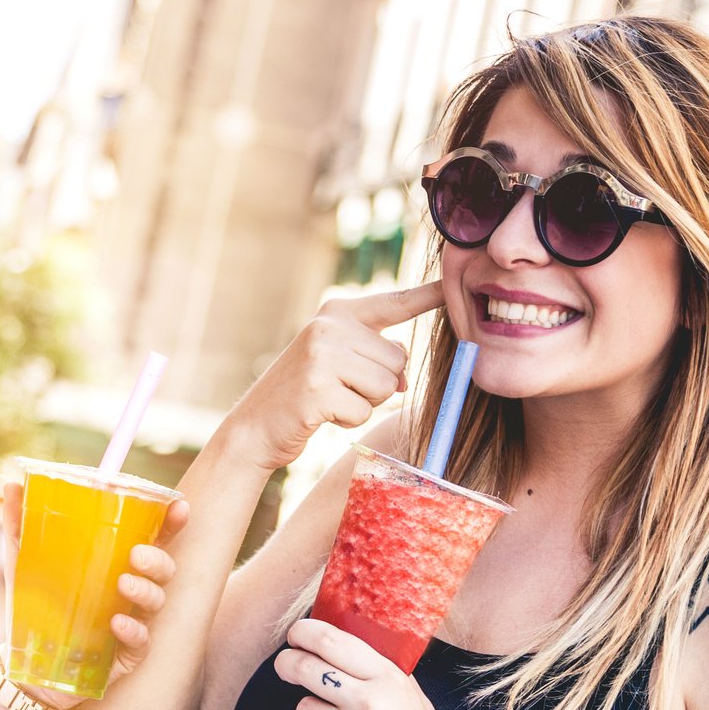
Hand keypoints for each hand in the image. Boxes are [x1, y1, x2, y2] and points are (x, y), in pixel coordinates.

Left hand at [4, 481, 190, 709]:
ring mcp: (132, 622)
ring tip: (123, 584)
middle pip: (164, 569)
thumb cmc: (36, 606)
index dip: (171, 523)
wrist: (27, 665)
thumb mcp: (25, 563)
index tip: (180, 507)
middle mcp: (130, 592)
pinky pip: (141, 642)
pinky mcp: (125, 655)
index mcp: (116, 564)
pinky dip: (133, 630)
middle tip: (136, 554)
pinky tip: (116, 623)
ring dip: (146, 590)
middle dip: (158, 559)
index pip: (153, 539)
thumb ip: (21, 524)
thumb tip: (13, 483)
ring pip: (157, 602)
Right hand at [218, 281, 444, 471]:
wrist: (254, 426)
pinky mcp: (318, 388)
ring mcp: (321, 355)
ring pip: (385, 386)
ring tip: (330, 400)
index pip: (394, 303)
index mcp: (337, 312)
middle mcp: (329, 326)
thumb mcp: (336, 362)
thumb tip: (403, 378)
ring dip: (364, 403)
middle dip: (379, 384)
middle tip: (339, 389)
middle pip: (397, 360)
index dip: (428, 296)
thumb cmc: (303, 394)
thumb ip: (374, 357)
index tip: (454, 284)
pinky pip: (364, 410)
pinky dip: (349, 420)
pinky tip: (321, 414)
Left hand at [275, 617, 490, 709]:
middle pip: (305, 667)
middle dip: (288, 664)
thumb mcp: (418, 707)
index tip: (296, 634)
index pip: (332, 641)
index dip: (304, 632)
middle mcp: (369, 704)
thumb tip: (342, 652)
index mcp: (391, 682)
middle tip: (286, 666)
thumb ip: (383, 679)